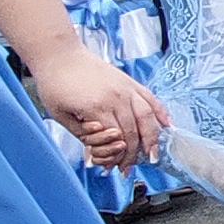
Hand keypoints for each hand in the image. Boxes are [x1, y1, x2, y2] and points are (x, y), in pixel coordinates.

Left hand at [32, 52, 163, 164]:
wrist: (59, 55)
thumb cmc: (55, 83)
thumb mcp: (61, 116)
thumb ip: (82, 135)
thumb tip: (96, 154)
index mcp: (97, 106)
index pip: (115, 139)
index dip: (116, 157)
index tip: (113, 168)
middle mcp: (117, 97)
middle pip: (133, 132)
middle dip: (133, 154)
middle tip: (129, 168)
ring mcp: (126, 88)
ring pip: (148, 117)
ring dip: (153, 138)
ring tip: (153, 154)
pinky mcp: (129, 82)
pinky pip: (151, 99)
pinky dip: (161, 113)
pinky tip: (167, 126)